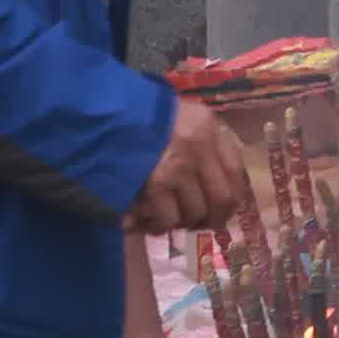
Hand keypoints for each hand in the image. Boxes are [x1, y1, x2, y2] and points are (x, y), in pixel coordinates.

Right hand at [131, 94, 259, 233]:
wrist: (102, 111)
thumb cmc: (141, 114)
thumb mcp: (180, 116)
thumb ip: (202, 143)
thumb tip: (217, 190)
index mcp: (207, 125)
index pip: (236, 171)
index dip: (232, 197)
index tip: (223, 208)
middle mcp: (197, 146)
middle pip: (222, 199)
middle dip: (212, 218)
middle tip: (198, 222)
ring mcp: (177, 166)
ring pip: (195, 213)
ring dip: (183, 222)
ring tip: (169, 217)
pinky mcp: (154, 183)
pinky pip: (167, 219)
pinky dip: (160, 226)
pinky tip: (151, 220)